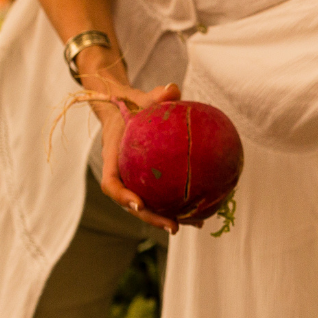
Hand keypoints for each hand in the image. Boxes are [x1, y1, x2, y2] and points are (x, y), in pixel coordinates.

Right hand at [92, 78, 186, 232]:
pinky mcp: (146, 180)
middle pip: (132, 204)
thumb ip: (154, 95)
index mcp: (112, 157)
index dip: (123, 196)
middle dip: (151, 217)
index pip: (111, 184)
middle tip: (174, 227)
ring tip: (197, 224)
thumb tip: (173, 89)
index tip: (139, 203)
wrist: (121, 108)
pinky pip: (162, 194)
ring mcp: (133, 179)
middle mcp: (121, 173)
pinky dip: (180, 202)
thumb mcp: (138, 97)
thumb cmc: (129, 102)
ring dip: (170, 217)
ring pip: (149, 205)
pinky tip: (205, 207)